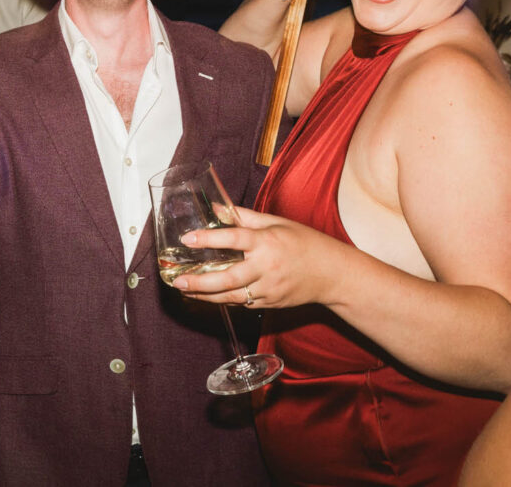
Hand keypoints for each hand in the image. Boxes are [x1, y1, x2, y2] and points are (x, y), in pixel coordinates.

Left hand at [172, 206, 336, 309]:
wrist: (332, 273)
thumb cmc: (305, 243)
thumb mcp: (277, 223)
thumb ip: (244, 216)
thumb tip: (217, 208)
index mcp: (267, 242)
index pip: (234, 238)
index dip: (209, 238)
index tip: (188, 239)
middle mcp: (267, 267)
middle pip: (228, 278)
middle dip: (200, 281)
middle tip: (178, 281)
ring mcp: (269, 288)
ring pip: (232, 296)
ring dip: (206, 295)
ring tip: (186, 291)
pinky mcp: (271, 303)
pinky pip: (243, 303)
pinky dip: (225, 300)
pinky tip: (208, 296)